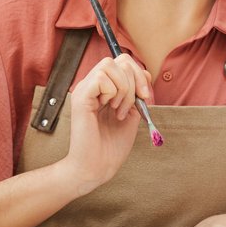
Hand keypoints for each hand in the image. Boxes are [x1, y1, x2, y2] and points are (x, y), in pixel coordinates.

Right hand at [63, 55, 151, 194]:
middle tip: (133, 106)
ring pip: (109, 65)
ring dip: (123, 89)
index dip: (139, 74)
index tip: (145, 96)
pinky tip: (109, 110)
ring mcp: (85, 89)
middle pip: (119, 59)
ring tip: (118, 110)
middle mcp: (92, 85)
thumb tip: (144, 75)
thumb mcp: (132, 114)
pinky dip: (112, 93)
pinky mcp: (80, 97)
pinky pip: (101, 78)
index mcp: (103, 88)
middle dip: (135, 80)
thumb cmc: (111, 147)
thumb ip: (137, 94)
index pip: (123, 61)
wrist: (96, 167)